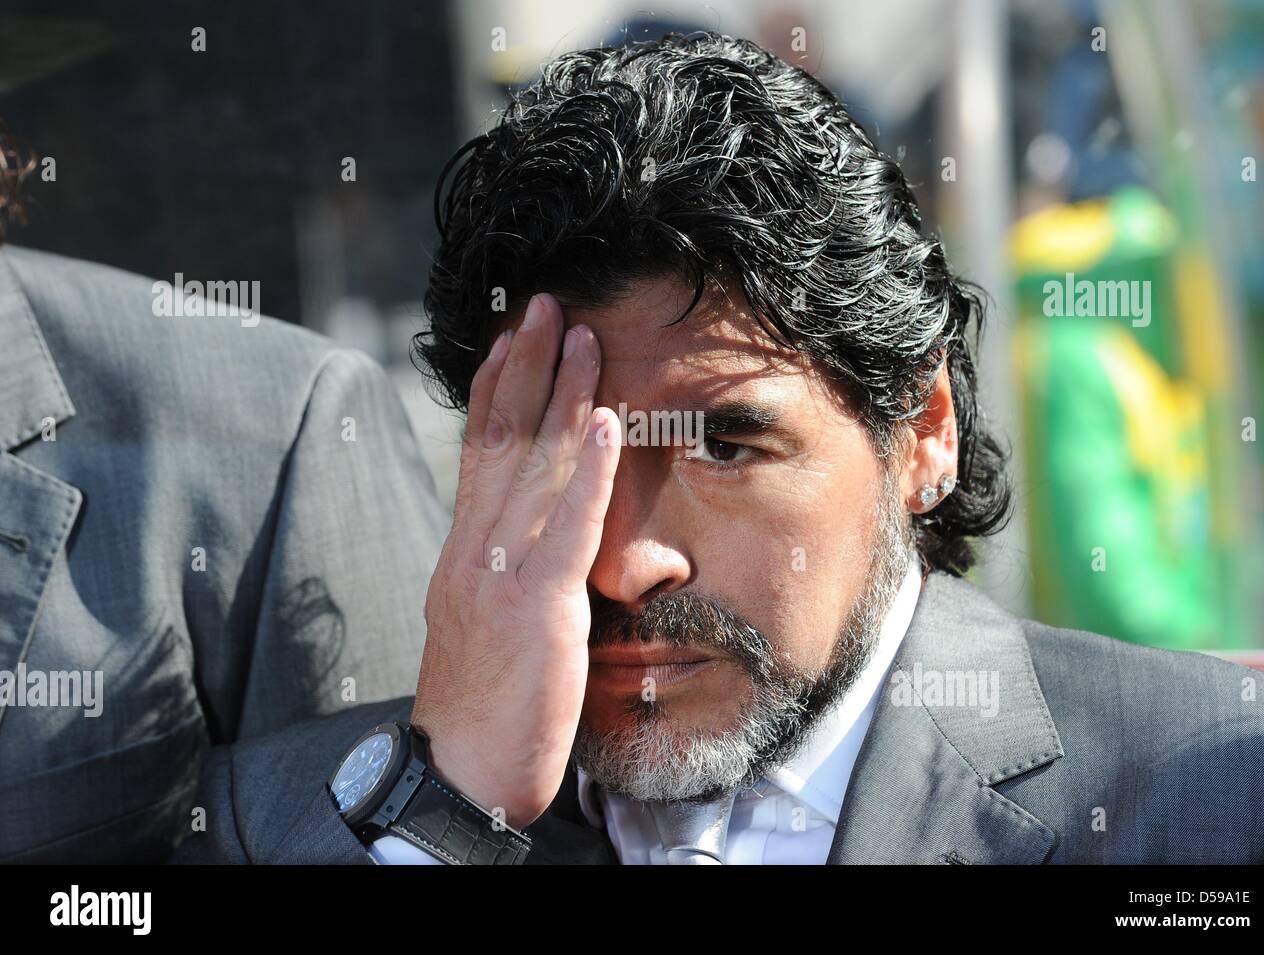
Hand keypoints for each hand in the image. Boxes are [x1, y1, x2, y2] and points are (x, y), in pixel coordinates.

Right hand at [410, 293, 619, 827]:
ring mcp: (500, 574)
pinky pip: (566, 527)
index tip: (510, 341)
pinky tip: (604, 422)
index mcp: (463, 553)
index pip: (479, 456)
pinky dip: (587, 470)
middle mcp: (474, 550)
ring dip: (560, 396)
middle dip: (526, 368)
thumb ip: (504, 573)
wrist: (458, 774)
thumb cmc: (480, 708)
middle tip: (546, 306)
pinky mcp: (535, 607)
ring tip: (581, 337)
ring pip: (532, 469)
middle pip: (500, 442)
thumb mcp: (484, 625)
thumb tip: (529, 542)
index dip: (495, 393)